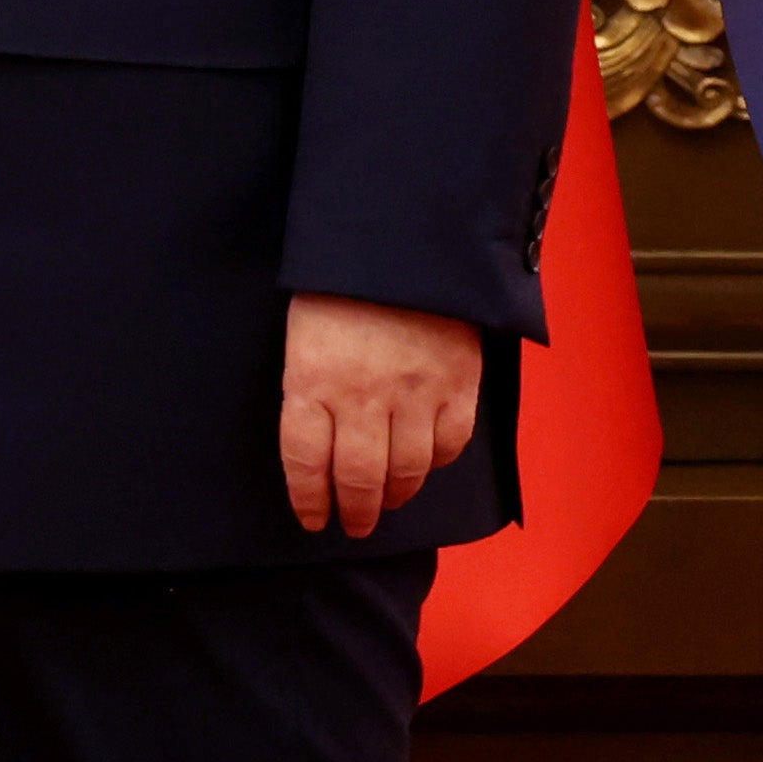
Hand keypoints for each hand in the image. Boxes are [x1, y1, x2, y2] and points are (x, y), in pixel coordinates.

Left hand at [279, 295, 482, 537]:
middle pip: (358, 478)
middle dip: (355, 512)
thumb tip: (320, 443)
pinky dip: (439, 462)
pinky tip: (428, 462)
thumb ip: (310, 385)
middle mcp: (362, 395)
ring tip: (389, 501)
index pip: (305, 462)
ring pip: (408, 470)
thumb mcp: (303, 328)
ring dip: (397, 495)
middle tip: (355, 524)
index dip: (309, 500)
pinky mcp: (459, 382)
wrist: (407, 237)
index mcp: (312, 379)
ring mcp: (415, 392)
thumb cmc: (342, 280)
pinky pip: (451, 443)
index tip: (314, 520)